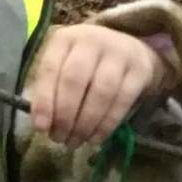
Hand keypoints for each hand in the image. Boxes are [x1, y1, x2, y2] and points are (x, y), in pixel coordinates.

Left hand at [27, 24, 166, 148]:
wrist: (129, 49)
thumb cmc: (87, 63)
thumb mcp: (64, 65)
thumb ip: (51, 89)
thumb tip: (42, 125)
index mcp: (65, 39)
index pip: (50, 70)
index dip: (44, 101)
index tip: (41, 128)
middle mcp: (92, 41)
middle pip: (74, 81)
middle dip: (64, 116)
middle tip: (59, 139)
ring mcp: (119, 53)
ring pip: (100, 93)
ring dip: (85, 123)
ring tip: (75, 142)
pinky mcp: (140, 69)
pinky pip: (122, 101)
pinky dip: (106, 124)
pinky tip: (95, 138)